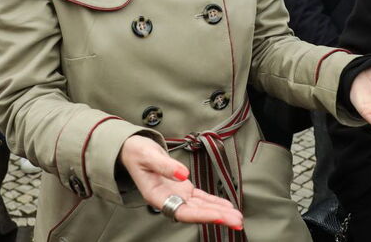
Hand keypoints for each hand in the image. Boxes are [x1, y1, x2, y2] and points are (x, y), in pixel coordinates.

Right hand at [119, 135, 242, 230]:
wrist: (133, 150)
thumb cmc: (137, 153)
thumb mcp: (148, 155)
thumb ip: (165, 166)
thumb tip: (184, 174)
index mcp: (157, 196)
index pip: (181, 210)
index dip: (201, 215)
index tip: (219, 216)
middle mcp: (168, 200)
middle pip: (195, 212)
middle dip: (217, 217)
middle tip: (237, 221)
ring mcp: (177, 195)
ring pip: (201, 207)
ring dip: (219, 212)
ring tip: (237, 217)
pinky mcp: (183, 189)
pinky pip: (201, 198)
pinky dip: (214, 202)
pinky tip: (227, 207)